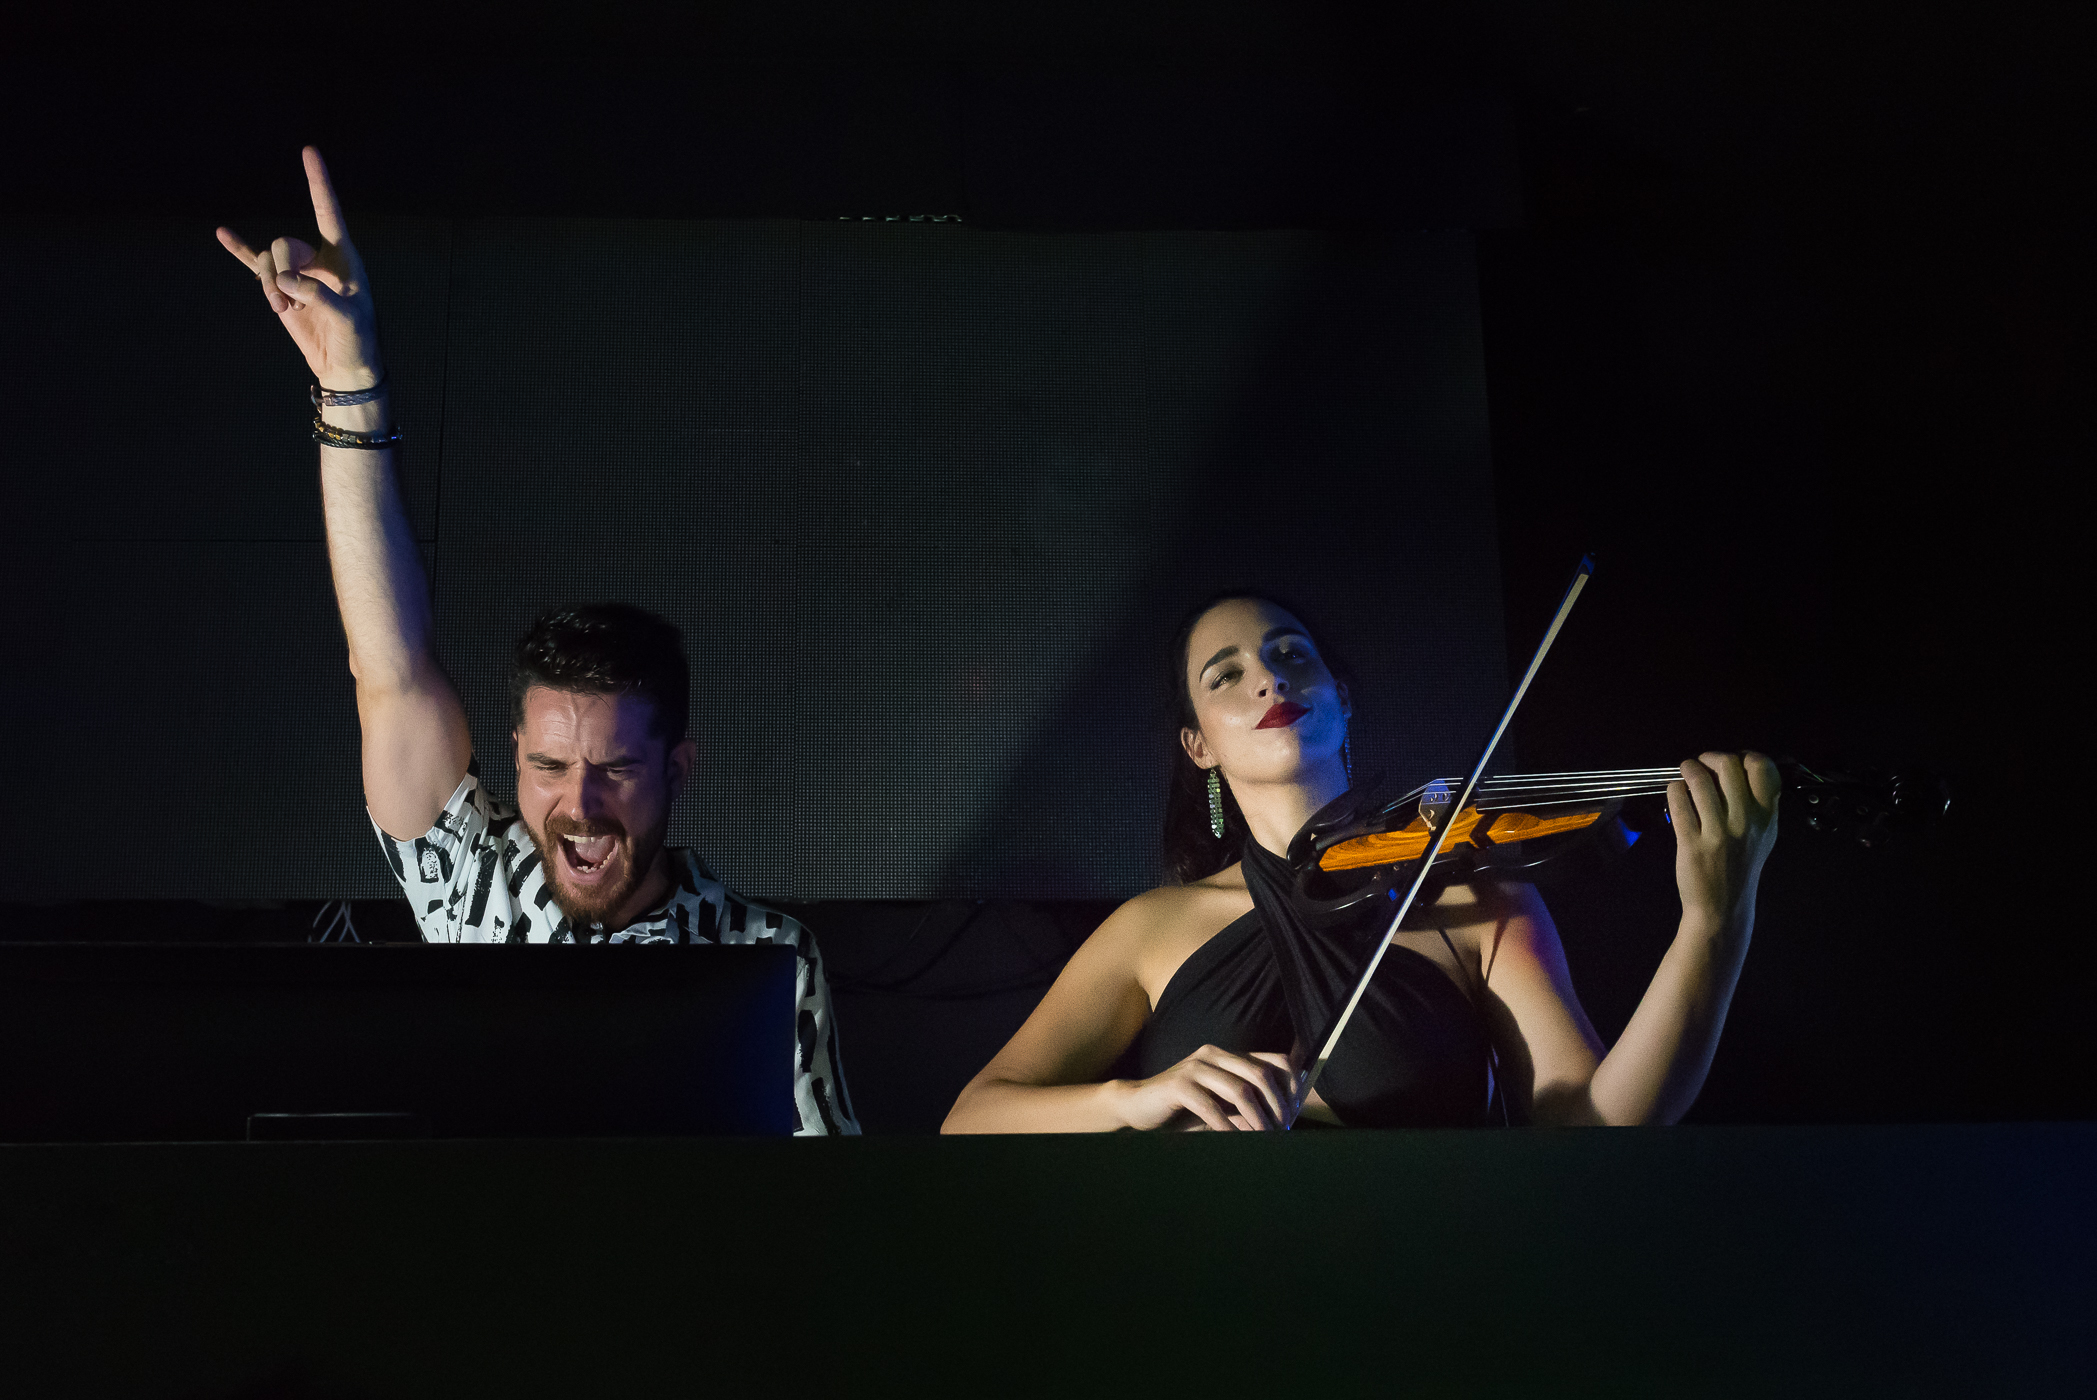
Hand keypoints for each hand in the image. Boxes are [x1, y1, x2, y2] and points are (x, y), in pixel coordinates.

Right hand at [215, 146, 382, 389]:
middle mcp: (318, 258)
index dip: (318, 181)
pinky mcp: (282, 289)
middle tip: (290, 300)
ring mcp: (297, 272)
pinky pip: (256, 265)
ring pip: (266, 260)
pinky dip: (240, 251)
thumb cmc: (356, 338)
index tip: (308, 150)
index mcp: (342, 256)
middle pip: (284, 244)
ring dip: (267, 285)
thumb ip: (316, 294)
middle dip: (280, 269)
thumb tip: (282, 281)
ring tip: (283, 309)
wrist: (343, 364)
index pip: (328, 211)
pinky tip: (223, 234)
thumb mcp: (346, 317)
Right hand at [1116, 1044, 1298, 1131]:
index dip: (1292, 1087)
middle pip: (1261, 1075)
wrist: (1138, 1105)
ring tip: (1264, 1139)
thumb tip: (1283, 1117)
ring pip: (1240, 1091)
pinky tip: (1235, 1141)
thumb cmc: (1183, 1108)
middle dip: (1277, 1106)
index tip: (1295, 1114)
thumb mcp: (1220, 1102)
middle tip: (1281, 1131)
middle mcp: (1214, 1055)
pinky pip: (1212, 1107)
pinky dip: (1228, 1127)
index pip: (1276, 1061)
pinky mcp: (1179, 1085)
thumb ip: (1246, 1102)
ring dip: (1257, 1119)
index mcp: (1228, 1055)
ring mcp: (1196, 1068)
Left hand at [1668, 751, 1779, 933]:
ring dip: (1688, 769)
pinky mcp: (1691, 843)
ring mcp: (1718, 833)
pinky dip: (1674, 789)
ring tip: (1685, 772)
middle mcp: (1746, 822)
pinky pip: (1678, 801)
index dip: (1744, 756)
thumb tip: (1741, 765)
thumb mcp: (1763, 835)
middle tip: (1702, 764)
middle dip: (1710, 757)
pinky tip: (1676, 793)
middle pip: (1729, 765)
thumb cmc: (1740, 866)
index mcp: (1766, 817)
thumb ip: (1759, 803)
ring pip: (1700, 780)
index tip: (1732, 762)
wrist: (1723, 907)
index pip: (1763, 768)